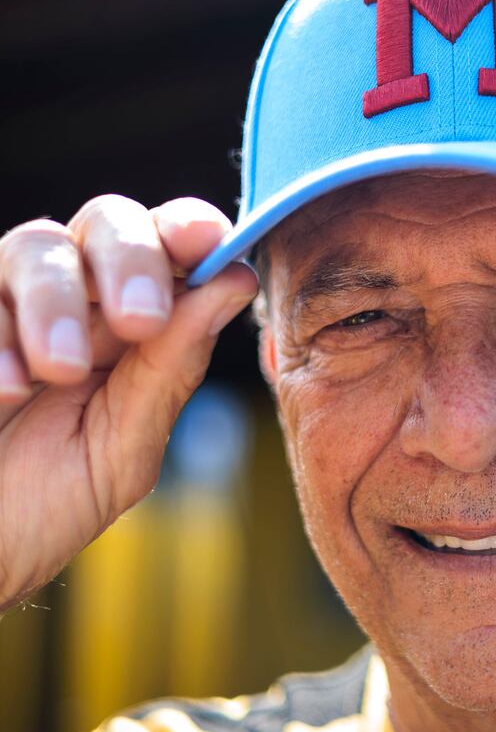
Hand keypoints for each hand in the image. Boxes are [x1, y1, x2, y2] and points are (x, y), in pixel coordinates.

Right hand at [0, 195, 256, 611]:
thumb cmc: (41, 509)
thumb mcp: (123, 448)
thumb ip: (172, 367)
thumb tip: (236, 281)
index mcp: (130, 328)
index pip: (169, 248)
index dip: (191, 230)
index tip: (209, 243)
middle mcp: (71, 302)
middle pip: (109, 223)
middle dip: (134, 258)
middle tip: (141, 319)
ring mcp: (4, 308)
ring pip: (36, 243)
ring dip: (59, 300)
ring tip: (61, 372)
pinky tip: (8, 389)